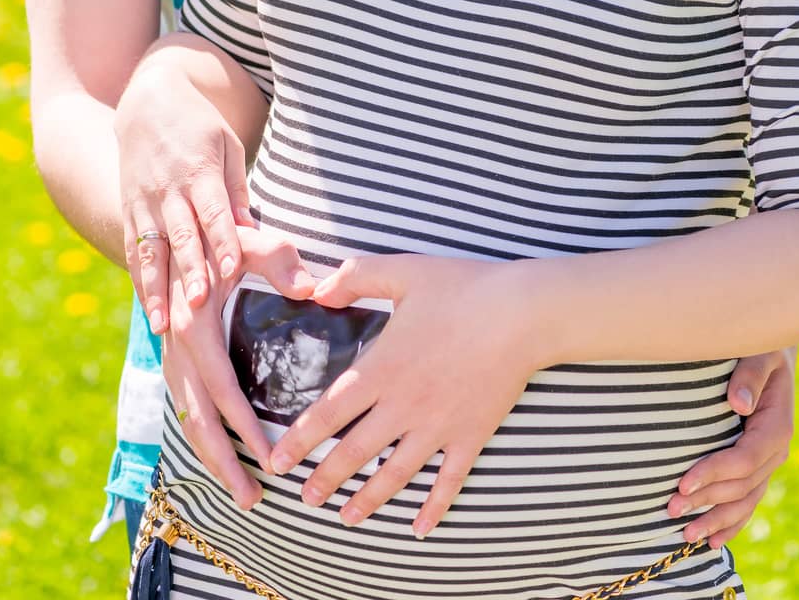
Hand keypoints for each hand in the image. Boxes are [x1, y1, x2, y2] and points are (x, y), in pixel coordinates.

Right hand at [116, 61, 251, 330]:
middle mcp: (169, 191)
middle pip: (181, 236)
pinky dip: (141, 283)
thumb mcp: (227, 146)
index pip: (212, 212)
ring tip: (164, 324)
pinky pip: (134, 251)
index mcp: (198, 172)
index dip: (222, 242)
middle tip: (200, 306)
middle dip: (190, 272)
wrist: (148, 104)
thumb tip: (251, 230)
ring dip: (158, 289)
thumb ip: (236, 188)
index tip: (232, 272)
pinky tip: (150, 310)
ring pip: (152, 251)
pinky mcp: (129, 212)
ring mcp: (145, 203)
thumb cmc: (199, 125)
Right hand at [164, 224, 318, 506]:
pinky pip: (186, 408)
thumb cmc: (221, 236)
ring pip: (188, 419)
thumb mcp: (250, 239)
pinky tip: (228, 460)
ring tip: (245, 494)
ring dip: (213, 460)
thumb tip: (314, 288)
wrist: (176, 228)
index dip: (243, 425)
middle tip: (253, 498)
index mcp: (192, 325)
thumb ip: (280, 259)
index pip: (221, 387)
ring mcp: (171, 356)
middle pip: (198, 418)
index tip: (269, 456)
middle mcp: (175, 347)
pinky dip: (205, 438)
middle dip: (224, 462)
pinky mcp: (175, 360)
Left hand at [266, 253, 538, 538]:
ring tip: (348, 517)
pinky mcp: (470, 435)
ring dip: (368, 498)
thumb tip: (317, 289)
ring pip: (395, 473)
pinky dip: (434, 507)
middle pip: (355, 452)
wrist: (521, 312)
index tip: (277, 461)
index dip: (300, 440)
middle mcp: (404, 405)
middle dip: (326, 479)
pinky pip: (449, 480)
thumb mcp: (402, 271)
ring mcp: (438, 426)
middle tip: (305, 498)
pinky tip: (419, 527)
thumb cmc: (463, 287)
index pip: (329, 412)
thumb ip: (355, 277)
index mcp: (382, 367)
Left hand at [666, 348, 794, 547]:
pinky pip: (748, 501)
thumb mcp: (758, 351)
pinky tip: (712, 540)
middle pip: (740, 487)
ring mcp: (768, 463)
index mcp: (776, 425)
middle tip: (670, 509)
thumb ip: (749, 374)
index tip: (682, 482)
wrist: (773, 351)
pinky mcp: (758, 467)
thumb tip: (738, 403)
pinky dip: (731, 523)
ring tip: (685, 536)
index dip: (714, 473)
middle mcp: (775, 450)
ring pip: (744, 502)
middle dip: (706, 500)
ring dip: (715, 520)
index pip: (744, 459)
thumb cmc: (760, 347)